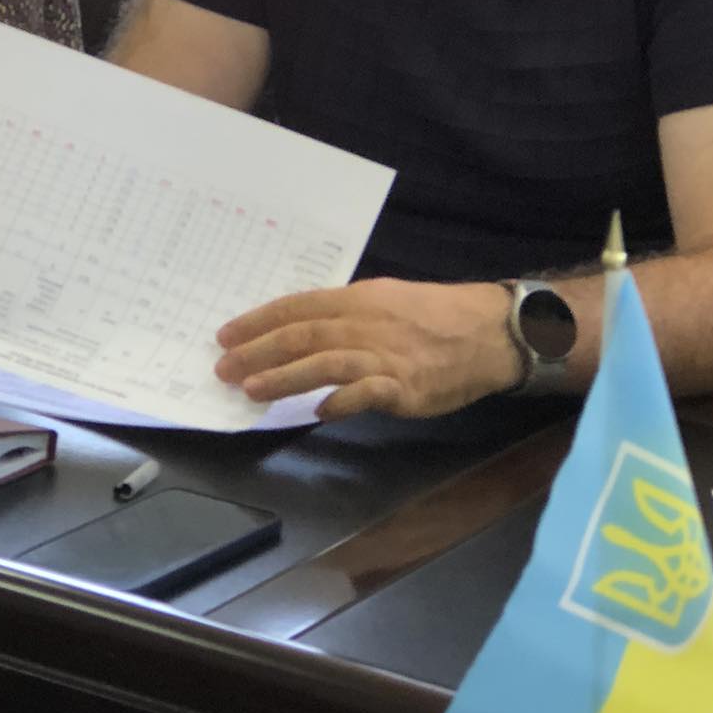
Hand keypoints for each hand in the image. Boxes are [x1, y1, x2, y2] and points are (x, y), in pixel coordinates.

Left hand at [213, 276, 520, 420]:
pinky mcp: (404, 386)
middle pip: (302, 335)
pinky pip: (365, 394)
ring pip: (323, 363)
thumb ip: (345, 313)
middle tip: (223, 367)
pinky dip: (339, 402)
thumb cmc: (433, 315)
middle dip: (257, 351)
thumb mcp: (386, 299)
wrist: (488, 332)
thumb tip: (301, 328)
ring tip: (252, 390)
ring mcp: (384, 356)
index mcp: (358, 299)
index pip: (297, 307)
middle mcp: (365, 323)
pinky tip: (316, 413)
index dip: (258, 322)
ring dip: (284, 378)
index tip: (226, 335)